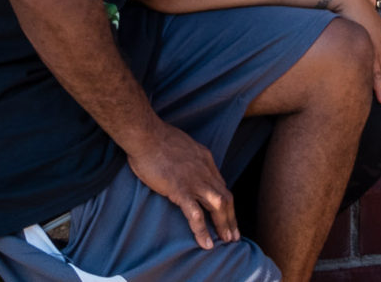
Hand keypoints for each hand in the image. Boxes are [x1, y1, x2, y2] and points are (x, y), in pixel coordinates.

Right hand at [124, 118, 237, 248]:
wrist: (146, 135)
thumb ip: (188, 157)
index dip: (224, 201)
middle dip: (231, 217)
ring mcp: (194, 181)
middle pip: (225, 197)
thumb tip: (185, 165)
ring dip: (224, 225)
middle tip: (234, 235)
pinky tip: (206, 244)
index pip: (220, 184)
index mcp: (205, 159)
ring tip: (227, 241)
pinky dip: (203, 230)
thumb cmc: (156, 138)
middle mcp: (205, 170)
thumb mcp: (181, 145)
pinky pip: (195, 214)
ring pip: (218, 206)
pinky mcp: (180, 190)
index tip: (226, 214)